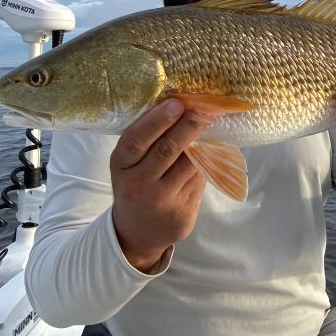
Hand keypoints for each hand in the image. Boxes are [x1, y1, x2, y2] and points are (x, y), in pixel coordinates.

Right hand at [110, 98, 215, 271]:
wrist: (137, 232)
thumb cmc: (136, 185)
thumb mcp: (129, 165)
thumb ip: (147, 141)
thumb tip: (180, 106)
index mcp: (121, 166)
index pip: (136, 140)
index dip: (157, 120)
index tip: (177, 103)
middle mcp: (138, 185)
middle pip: (166, 150)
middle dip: (188, 126)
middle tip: (205, 107)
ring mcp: (162, 201)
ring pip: (188, 165)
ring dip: (203, 141)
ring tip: (212, 119)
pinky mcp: (182, 213)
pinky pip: (199, 180)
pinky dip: (207, 161)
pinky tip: (213, 146)